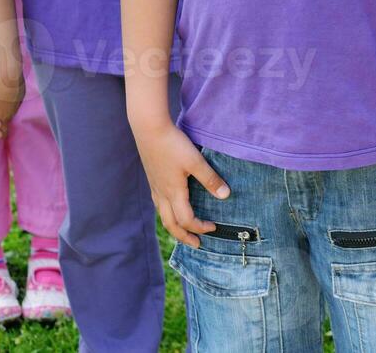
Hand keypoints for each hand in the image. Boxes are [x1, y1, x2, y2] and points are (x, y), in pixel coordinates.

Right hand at [133, 119, 228, 246]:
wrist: (149, 129)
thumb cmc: (173, 145)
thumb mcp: (196, 161)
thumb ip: (210, 179)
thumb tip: (225, 196)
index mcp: (173, 193)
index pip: (186, 220)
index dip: (200, 227)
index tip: (213, 228)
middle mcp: (162, 194)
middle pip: (170, 225)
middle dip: (184, 237)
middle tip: (197, 245)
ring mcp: (155, 187)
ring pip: (163, 215)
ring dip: (174, 226)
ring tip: (184, 231)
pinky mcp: (152, 179)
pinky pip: (159, 204)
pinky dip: (167, 213)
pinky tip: (172, 207)